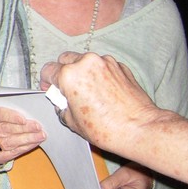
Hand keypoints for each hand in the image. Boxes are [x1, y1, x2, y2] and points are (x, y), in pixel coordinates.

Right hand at [0, 105, 44, 165]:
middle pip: (4, 130)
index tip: (24, 119)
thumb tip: (29, 111)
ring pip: (9, 143)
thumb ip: (8, 110)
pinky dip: (25, 147)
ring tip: (40, 135)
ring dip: (27, 139)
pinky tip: (34, 143)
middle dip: (23, 128)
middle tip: (37, 127)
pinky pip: (11, 153)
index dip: (10, 117)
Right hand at [39, 52, 161, 151]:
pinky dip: (99, 75)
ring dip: (82, 72)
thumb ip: (62, 106)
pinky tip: (104, 92)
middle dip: (63, 72)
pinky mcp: (121, 67)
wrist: (140, 129)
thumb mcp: (72, 122)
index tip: (51, 89)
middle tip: (68, 89)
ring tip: (89, 91)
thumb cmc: (107, 128)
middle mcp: (86, 63)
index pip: (48, 70)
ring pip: (85, 60)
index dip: (47, 82)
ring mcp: (105, 62)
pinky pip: (103, 66)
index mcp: (69, 75)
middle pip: (65, 59)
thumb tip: (63, 102)